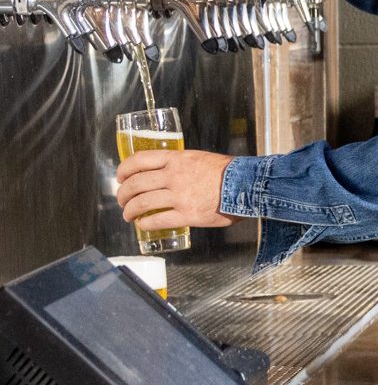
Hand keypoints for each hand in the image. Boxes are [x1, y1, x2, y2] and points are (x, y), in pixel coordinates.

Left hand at [115, 148, 232, 232]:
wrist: (249, 185)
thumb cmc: (231, 173)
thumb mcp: (201, 159)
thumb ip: (183, 165)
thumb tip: (170, 174)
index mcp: (177, 159)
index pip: (140, 160)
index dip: (124, 169)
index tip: (120, 176)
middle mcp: (174, 176)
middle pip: (136, 184)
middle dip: (123, 194)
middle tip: (122, 200)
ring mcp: (179, 196)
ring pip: (142, 203)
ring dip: (130, 210)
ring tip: (129, 215)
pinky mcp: (187, 214)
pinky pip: (158, 220)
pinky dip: (146, 223)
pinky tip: (144, 224)